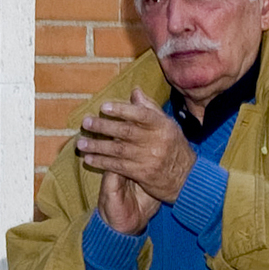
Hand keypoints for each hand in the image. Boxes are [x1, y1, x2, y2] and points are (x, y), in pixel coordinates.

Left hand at [77, 88, 194, 233]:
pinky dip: (102, 162)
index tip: (104, 107)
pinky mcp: (142, 174)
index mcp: (162, 125)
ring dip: (97, 146)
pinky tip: (89, 159)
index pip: (140, 115)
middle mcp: (155, 141)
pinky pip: (118, 166)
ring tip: (81, 143)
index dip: (121, 110)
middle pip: (125, 132)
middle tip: (86, 122)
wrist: (187, 178)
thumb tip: (134, 91)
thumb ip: (149, 109)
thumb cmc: (174, 147)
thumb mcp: (167, 126)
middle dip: (103, 126)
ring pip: (118, 150)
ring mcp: (148, 158)